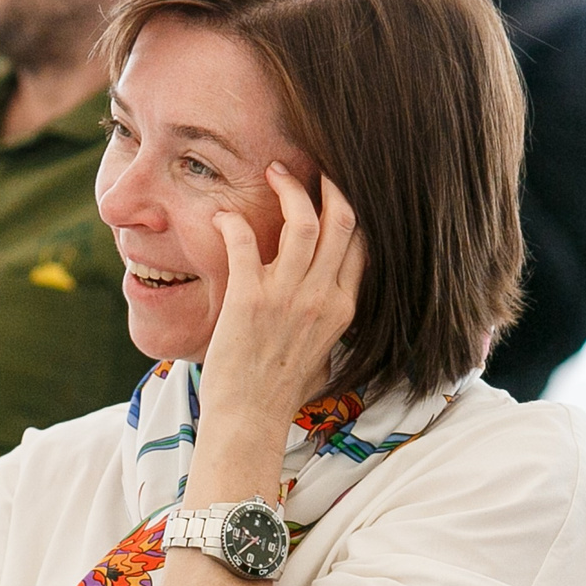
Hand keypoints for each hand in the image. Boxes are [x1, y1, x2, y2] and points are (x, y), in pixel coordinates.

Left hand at [200, 164, 363, 430]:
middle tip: (312, 168)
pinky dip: (232, 222)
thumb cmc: (281, 388)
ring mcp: (287, 296)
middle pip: (342, 221)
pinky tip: (223, 217)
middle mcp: (322, 298)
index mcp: (343, 309)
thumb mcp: (324, 349)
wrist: (250, 417)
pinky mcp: (249, 298)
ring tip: (274, 172)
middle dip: (329, 184)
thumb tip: (326, 295)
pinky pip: (244, 242)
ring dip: (289, 188)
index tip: (337, 192)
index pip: (362, 243)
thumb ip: (328, 316)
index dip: (352, 209)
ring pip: (302, 222)